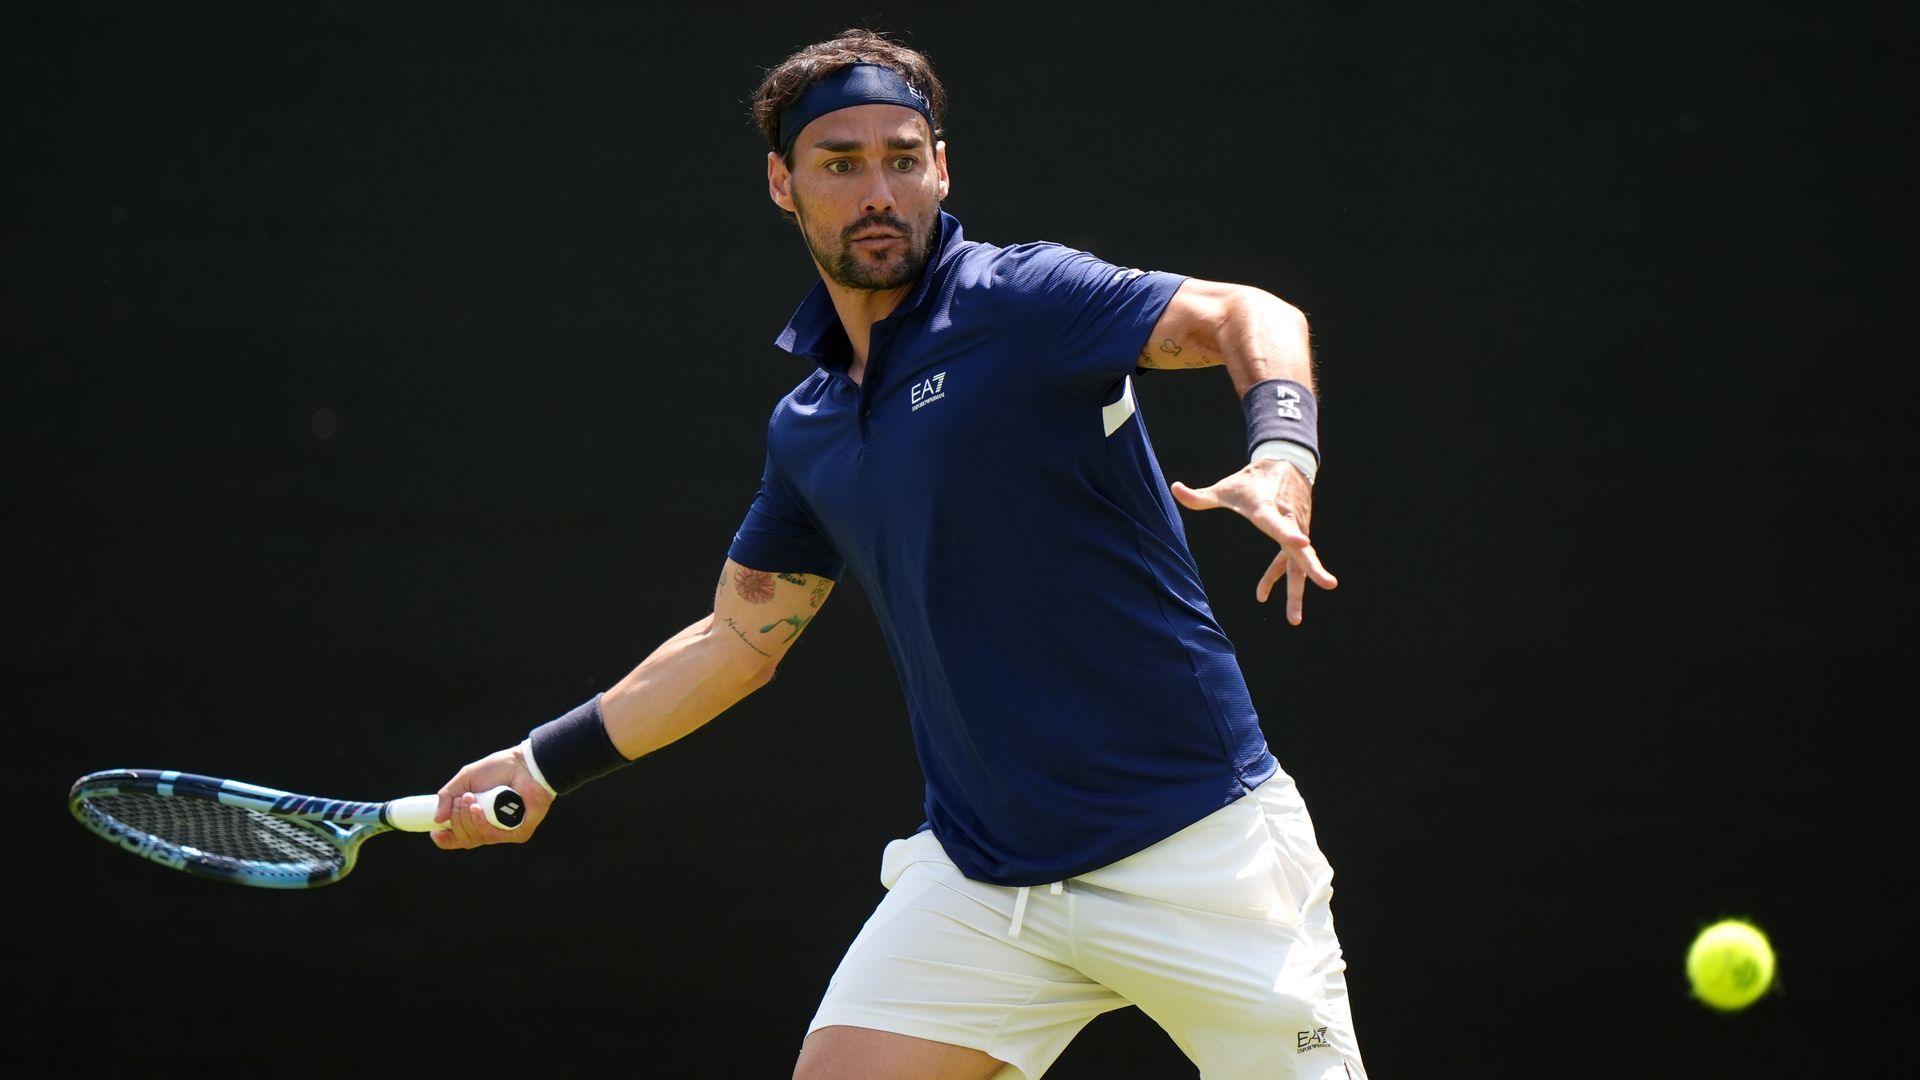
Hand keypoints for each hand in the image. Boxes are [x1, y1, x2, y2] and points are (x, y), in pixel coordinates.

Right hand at [431, 744, 554, 849]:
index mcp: (477, 818)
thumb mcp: (466, 779)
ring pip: (476, 838)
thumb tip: (436, 819)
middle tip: (461, 799)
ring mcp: (504, 832)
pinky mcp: (519, 832)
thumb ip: (448, 796)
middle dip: (456, 820)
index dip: (445, 839)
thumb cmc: (498, 769)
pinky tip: (477, 809)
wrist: (524, 763)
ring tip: (470, 798)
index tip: (434, 832)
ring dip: (467, 818)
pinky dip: (481, 823)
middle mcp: (490, 828)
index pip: (458, 838)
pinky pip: (493, 836)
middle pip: (464, 839)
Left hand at [1170, 457, 1337, 624]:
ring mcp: (1296, 530)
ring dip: (1298, 591)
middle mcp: (1288, 522)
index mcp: (1269, 510)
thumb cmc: (1252, 479)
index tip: (1302, 542)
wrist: (1286, 465)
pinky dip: (1276, 577)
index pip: (1280, 524)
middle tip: (1328, 584)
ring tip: (1293, 620)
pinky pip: (1289, 562)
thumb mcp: (1225, 488)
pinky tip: (1260, 595)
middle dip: (1313, 568)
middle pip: (1302, 549)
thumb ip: (1200, 496)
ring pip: (1301, 563)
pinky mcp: (1297, 535)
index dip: (1290, 534)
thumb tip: (1174, 488)